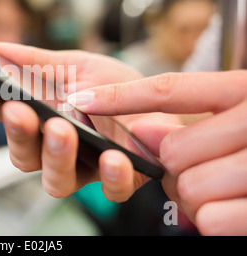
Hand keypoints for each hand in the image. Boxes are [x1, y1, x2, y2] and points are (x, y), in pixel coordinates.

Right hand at [0, 41, 177, 201]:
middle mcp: (56, 149)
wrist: (161, 100)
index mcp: (40, 122)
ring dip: (55, 156)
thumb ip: (31, 60)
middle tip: (18, 109)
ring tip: (60, 129)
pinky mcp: (121, 178)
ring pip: (56, 180)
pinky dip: (110, 175)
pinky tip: (112, 156)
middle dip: (16, 133)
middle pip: (23, 155)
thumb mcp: (71, 65)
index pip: (3, 114)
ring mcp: (86, 167)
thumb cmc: (114, 85)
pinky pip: (111, 188)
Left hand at [68, 71, 246, 234]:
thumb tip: (139, 130)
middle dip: (174, 167)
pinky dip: (214, 220)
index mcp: (244, 91)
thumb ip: (185, 119)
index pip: (170, 90)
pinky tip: (233, 207)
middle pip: (172, 151)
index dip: (119, 96)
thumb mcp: (234, 117)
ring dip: (194, 196)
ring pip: (188, 187)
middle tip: (197, 167)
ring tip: (221, 188)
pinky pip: (210, 219)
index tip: (79, 97)